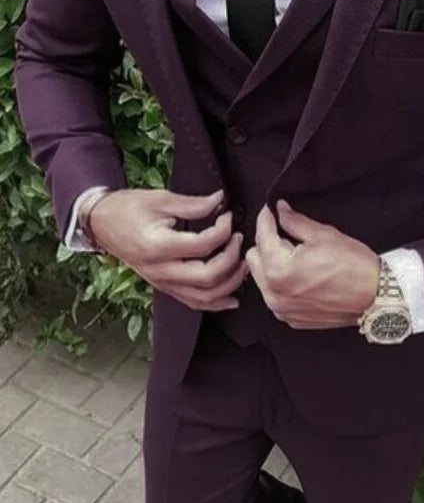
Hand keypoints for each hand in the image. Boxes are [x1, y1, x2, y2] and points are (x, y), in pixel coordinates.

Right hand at [88, 188, 248, 310]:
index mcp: (158, 246)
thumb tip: (220, 201)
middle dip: (231, 259)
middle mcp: (160, 270)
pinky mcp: (164, 287)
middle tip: (239, 240)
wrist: (101, 224)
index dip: (223, 231)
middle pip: (207, 277)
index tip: (228, 217)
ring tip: (242, 265)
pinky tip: (232, 297)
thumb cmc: (127, 209)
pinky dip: (215, 303)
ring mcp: (162, 282)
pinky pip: (193, 302)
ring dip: (229, 284)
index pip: (202, 245)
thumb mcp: (160, 199)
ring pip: (203, 297)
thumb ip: (193, 204)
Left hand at [245, 200, 379, 328]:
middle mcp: (275, 294)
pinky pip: (275, 295)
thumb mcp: (323, 235)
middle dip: (267, 243)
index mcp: (279, 270)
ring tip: (295, 256)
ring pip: (262, 277)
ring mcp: (282, 309)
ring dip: (272, 263)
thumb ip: (294, 221)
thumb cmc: (355, 267)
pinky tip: (302, 275)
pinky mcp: (291, 318)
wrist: (377, 296)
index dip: (267, 219)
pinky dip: (282, 283)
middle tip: (287, 236)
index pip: (262, 236)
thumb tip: (281, 211)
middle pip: (254, 258)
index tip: (270, 211)